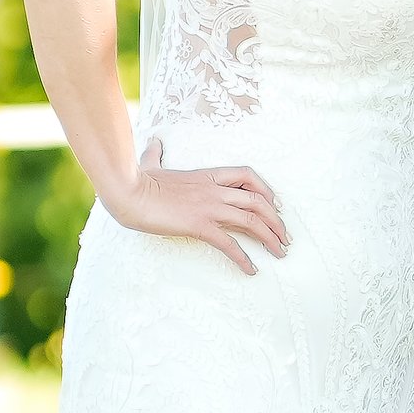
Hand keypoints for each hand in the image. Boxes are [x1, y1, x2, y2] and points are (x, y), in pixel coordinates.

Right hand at [111, 155, 287, 272]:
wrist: (128, 191)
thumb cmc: (137, 180)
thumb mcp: (150, 163)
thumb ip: (156, 154)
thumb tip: (153, 143)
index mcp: (207, 175)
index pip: (247, 175)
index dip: (266, 189)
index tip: (274, 205)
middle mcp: (214, 190)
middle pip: (258, 201)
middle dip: (276, 220)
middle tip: (285, 237)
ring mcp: (209, 207)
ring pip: (252, 221)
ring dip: (270, 238)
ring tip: (280, 253)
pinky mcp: (200, 225)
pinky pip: (230, 244)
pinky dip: (244, 258)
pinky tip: (252, 270)